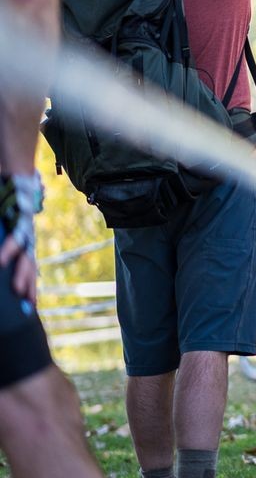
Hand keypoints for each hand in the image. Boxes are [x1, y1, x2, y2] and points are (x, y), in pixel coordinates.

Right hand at [0, 174, 40, 307]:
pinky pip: (13, 235)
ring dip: (21, 273)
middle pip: (29, 263)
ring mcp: (23, 225)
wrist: (15, 171)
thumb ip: (5, 242)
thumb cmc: (7, 196)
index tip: (28, 304)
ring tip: (17, 291)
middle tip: (28, 306)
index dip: (28, 282)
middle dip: (29, 285)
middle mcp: (26, 232)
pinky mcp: (18, 214)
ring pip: (25, 254)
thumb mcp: (4, 224)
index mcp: (22, 236)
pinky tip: (0, 262)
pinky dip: (7, 249)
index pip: (26, 263)